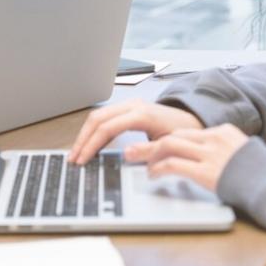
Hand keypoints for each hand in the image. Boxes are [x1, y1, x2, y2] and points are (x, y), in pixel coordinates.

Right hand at [68, 100, 203, 163]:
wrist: (192, 122)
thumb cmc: (183, 134)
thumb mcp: (168, 145)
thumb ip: (148, 150)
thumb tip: (126, 154)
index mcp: (141, 114)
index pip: (107, 127)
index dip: (91, 144)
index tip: (82, 160)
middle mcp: (132, 106)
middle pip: (97, 119)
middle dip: (82, 140)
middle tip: (73, 158)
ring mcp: (129, 105)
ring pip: (98, 116)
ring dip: (85, 135)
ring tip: (77, 153)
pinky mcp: (127, 109)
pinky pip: (104, 116)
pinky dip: (93, 130)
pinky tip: (89, 144)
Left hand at [125, 124, 248, 192]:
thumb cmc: (261, 176)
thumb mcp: (243, 155)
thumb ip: (225, 153)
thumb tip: (208, 161)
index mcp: (223, 132)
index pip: (188, 132)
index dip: (168, 141)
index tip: (156, 147)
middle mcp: (214, 139)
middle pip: (174, 135)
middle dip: (151, 144)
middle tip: (133, 150)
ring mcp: (210, 154)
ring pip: (168, 145)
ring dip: (149, 154)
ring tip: (137, 162)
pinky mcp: (206, 171)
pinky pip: (173, 165)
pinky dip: (158, 168)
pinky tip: (153, 175)